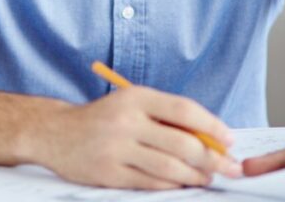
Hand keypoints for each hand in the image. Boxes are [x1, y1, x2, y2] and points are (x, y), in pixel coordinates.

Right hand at [34, 86, 241, 189]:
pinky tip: (180, 184)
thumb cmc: (103, 118)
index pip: (184, 110)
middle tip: (227, 167)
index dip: (212, 126)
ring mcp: (116, 148)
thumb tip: (210, 137)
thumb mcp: (131, 104)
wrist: (56, 132)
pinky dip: (172, 186)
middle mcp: (126, 120)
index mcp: (135, 97)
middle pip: (182, 144)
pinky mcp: (109, 173)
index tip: (228, 140)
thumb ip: (166, 117)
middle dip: (212, 159)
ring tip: (206, 177)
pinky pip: (151, 184)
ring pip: (170, 168)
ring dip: (195, 176)